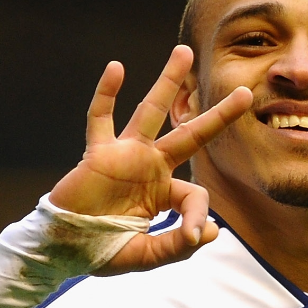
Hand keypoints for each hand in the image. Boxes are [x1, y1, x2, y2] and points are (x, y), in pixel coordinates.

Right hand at [48, 45, 251, 274]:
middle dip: (218, 115)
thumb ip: (176, 247)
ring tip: (183, 51)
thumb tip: (211, 230)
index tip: (191, 235)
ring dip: (167, 82)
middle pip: (190, 135)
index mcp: (163, 193)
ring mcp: (124, 156)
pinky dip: (106, 94)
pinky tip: (116, 68)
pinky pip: (101, 119)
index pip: (194, 195)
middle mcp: (149, 168)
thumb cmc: (102, 251)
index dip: (197, 214)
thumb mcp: (145, 256)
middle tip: (245, 92)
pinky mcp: (98, 154)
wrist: (62, 249)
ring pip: (151, 112)